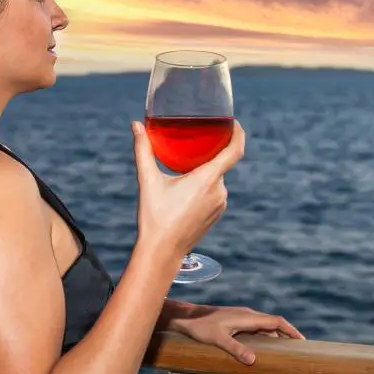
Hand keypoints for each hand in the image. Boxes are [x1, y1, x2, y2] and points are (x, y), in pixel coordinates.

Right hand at [130, 120, 245, 258]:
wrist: (161, 251)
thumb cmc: (154, 216)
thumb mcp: (147, 180)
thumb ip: (143, 150)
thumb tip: (135, 125)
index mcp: (207, 179)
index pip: (235, 150)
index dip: (238, 133)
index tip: (233, 122)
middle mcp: (219, 191)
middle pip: (221, 162)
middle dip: (208, 152)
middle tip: (194, 141)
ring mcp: (220, 204)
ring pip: (217, 178)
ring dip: (205, 170)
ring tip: (187, 165)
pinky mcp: (217, 214)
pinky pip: (215, 192)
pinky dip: (205, 185)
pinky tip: (189, 187)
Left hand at [166, 304, 303, 364]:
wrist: (186, 317)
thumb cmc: (201, 327)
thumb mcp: (218, 339)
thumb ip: (235, 349)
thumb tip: (253, 360)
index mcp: (248, 317)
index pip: (276, 321)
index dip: (291, 330)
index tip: (302, 341)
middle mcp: (248, 315)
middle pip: (273, 324)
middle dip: (287, 335)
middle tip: (298, 349)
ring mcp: (242, 318)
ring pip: (264, 327)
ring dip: (275, 336)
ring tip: (284, 351)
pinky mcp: (235, 322)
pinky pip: (256, 329)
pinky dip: (264, 337)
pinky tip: (264, 348)